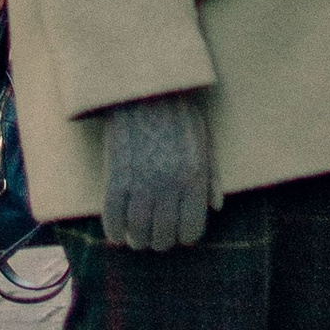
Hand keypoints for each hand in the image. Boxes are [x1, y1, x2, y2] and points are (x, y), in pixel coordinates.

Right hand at [96, 91, 213, 251]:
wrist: (144, 88)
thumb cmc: (177, 112)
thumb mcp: (203, 139)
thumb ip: (212, 176)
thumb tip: (216, 208)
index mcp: (194, 177)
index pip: (191, 229)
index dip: (184, 237)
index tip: (177, 235)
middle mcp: (169, 185)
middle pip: (163, 235)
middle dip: (160, 241)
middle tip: (155, 239)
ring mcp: (141, 182)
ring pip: (138, 231)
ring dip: (137, 241)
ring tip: (137, 240)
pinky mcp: (116, 176)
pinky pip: (113, 216)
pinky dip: (114, 230)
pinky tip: (117, 234)